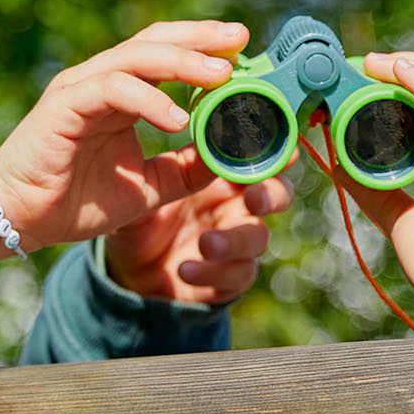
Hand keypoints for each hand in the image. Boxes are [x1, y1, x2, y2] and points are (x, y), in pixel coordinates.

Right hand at [0, 22, 247, 266]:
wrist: (21, 221)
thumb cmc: (77, 201)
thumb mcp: (150, 187)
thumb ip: (188, 168)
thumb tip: (233, 156)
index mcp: (121, 95)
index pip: (166, 54)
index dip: (204, 47)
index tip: (245, 50)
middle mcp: (101, 82)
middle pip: (155, 41)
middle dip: (200, 37)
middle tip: (240, 39)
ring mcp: (81, 88)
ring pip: (137, 57)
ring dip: (183, 62)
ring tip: (221, 75)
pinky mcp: (65, 104)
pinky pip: (113, 89)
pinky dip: (149, 100)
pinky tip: (177, 118)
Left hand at [105, 150, 293, 303]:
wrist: (126, 269)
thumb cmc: (142, 217)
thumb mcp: (146, 189)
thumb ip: (172, 168)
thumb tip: (190, 133)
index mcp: (223, 178)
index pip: (258, 159)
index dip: (276, 153)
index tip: (287, 151)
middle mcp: (236, 208)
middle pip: (277, 195)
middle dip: (272, 194)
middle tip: (253, 198)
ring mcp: (235, 246)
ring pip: (258, 239)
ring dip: (235, 240)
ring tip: (204, 243)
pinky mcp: (226, 280)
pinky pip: (236, 276)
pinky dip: (213, 273)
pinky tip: (184, 270)